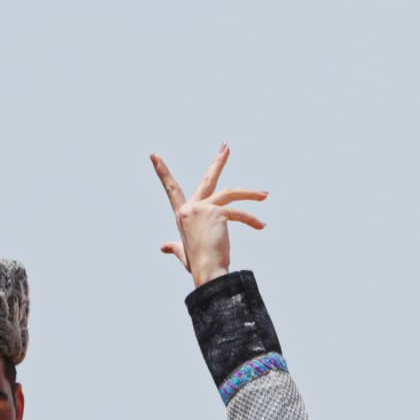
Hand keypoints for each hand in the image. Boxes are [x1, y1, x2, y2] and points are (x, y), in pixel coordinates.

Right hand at [150, 145, 268, 285]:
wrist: (206, 272)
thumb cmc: (197, 265)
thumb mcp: (183, 252)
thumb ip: (173, 247)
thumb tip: (163, 247)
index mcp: (182, 215)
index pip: (171, 189)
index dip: (162, 172)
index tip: (154, 155)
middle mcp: (190, 208)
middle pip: (207, 180)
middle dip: (218, 162)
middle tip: (226, 147)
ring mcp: (202, 208)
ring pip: (230, 193)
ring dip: (249, 193)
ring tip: (264, 194)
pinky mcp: (217, 212)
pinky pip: (238, 212)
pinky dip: (251, 219)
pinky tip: (261, 225)